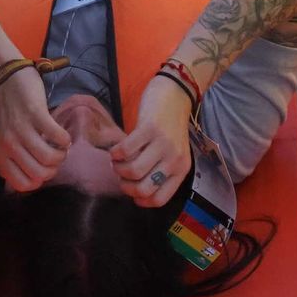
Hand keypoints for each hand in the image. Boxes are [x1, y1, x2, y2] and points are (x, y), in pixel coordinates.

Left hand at [0, 67, 71, 191]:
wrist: (8, 81)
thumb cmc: (10, 113)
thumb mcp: (4, 140)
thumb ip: (13, 160)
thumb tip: (33, 180)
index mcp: (1, 154)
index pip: (22, 184)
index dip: (39, 181)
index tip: (44, 168)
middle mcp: (9, 144)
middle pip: (39, 173)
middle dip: (54, 168)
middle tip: (56, 156)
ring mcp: (22, 129)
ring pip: (49, 158)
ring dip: (62, 154)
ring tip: (61, 147)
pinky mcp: (35, 114)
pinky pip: (57, 136)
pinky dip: (65, 139)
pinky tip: (63, 136)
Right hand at [111, 76, 193, 207]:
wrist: (175, 95)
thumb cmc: (170, 127)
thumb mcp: (172, 153)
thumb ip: (160, 171)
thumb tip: (136, 193)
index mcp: (181, 169)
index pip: (159, 199)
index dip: (140, 200)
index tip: (131, 193)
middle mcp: (174, 159)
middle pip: (143, 189)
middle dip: (125, 186)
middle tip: (121, 175)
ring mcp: (162, 144)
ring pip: (133, 171)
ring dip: (118, 169)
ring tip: (117, 161)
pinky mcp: (149, 129)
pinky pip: (125, 150)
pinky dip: (115, 153)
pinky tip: (115, 150)